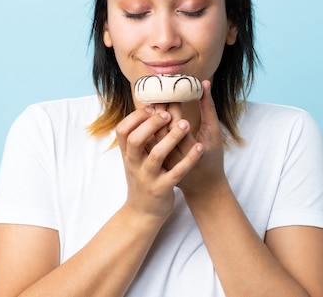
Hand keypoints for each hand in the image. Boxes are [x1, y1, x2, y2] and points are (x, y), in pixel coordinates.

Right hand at [115, 105, 203, 219]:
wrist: (142, 213)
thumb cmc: (141, 179)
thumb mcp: (133, 160)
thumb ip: (137, 139)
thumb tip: (147, 110)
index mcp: (127, 155)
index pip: (123, 130)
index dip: (135, 117)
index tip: (151, 107)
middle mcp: (134, 165)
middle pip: (136, 140)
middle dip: (151, 124)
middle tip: (168, 113)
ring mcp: (148, 177)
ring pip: (157, 155)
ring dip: (172, 137)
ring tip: (186, 124)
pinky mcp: (162, 189)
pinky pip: (176, 173)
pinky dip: (189, 159)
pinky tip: (199, 148)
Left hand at [155, 81, 227, 197]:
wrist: (203, 187)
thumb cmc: (212, 157)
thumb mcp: (213, 132)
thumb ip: (208, 107)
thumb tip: (204, 83)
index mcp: (191, 148)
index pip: (176, 121)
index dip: (172, 104)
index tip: (172, 89)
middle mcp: (174, 156)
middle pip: (160, 128)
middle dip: (159, 108)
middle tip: (160, 91)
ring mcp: (164, 161)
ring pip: (150, 136)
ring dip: (150, 118)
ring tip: (154, 102)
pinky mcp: (157, 163)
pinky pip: (147, 144)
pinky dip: (146, 129)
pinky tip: (149, 117)